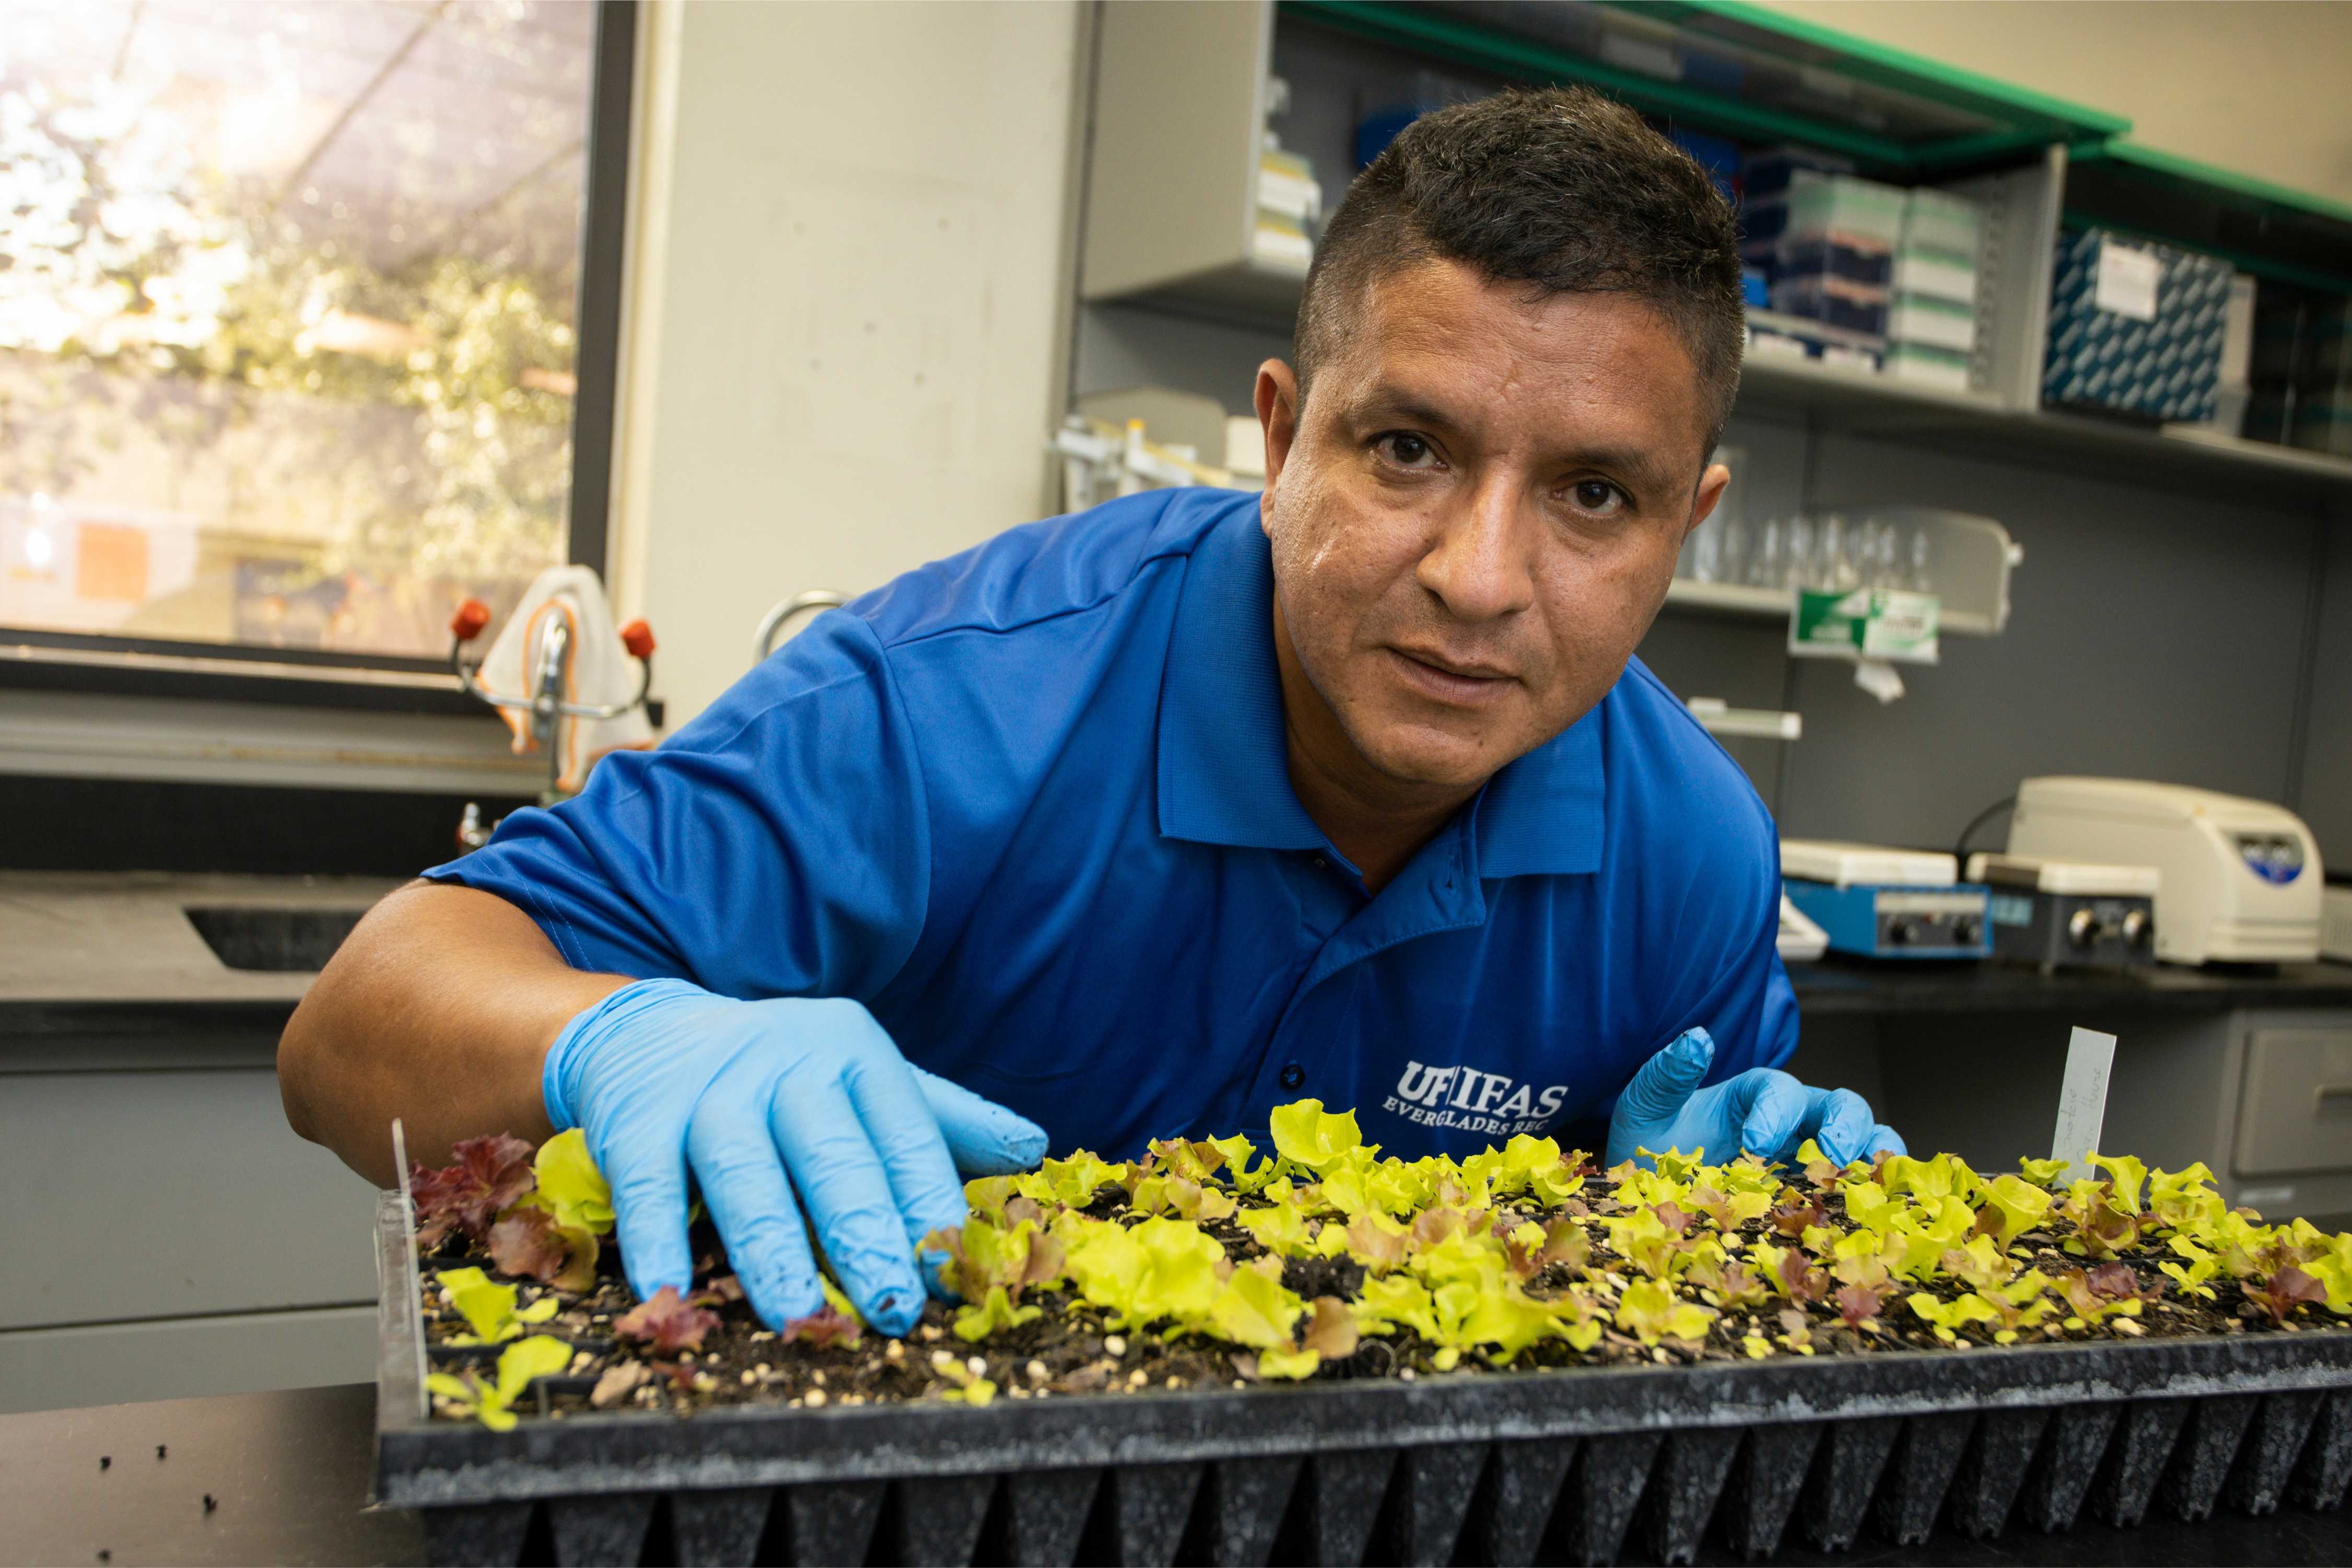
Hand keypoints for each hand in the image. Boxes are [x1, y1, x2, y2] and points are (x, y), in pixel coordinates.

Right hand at [544, 979, 1046, 1335]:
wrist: (656, 1030)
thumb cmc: (787, 1076)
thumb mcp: (868, 1079)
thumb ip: (948, 1119)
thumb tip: (1037, 1151)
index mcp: (855, 1055)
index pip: (905, 1135)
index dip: (930, 1204)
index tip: (956, 1271)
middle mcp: (786, 1065)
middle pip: (832, 1158)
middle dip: (864, 1235)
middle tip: (894, 1306)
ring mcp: (710, 1092)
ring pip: (745, 1175)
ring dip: (772, 1248)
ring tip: (800, 1314)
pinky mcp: (638, 1121)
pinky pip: (649, 1186)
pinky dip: (658, 1239)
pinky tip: (672, 1291)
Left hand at [1606, 1027, 1903, 1168]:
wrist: (1651, 1197)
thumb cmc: (1653, 1145)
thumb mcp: (1646, 1107)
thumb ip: (1668, 1075)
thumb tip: (1698, 1038)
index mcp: (1753, 1095)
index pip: (1779, 1089)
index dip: (1775, 1111)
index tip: (1755, 1145)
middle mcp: (1793, 1121)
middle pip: (1841, 1106)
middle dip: (1845, 1126)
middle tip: (1832, 1157)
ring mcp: (1810, 1159)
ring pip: (1865, 1143)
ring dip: (1875, 1158)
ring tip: (1871, 1183)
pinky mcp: (1819, 1197)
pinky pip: (1861, 1189)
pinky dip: (1878, 1194)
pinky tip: (1876, 1212)